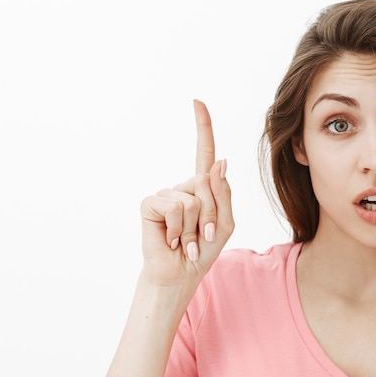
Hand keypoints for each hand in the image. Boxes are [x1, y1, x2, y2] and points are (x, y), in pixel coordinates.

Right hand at [139, 100, 233, 286]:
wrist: (181, 274)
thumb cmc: (203, 250)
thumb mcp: (225, 223)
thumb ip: (223, 193)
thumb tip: (220, 162)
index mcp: (202, 188)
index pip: (203, 152)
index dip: (202, 127)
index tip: (197, 102)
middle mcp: (183, 186)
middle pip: (206, 181)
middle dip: (212, 212)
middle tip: (204, 235)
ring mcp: (166, 194)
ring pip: (193, 195)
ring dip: (196, 224)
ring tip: (187, 240)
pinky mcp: (150, 204)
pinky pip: (175, 205)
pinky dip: (180, 228)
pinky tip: (173, 240)